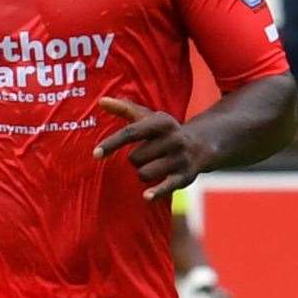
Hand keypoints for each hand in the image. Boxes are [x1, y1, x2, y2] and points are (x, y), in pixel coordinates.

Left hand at [93, 97, 210, 201]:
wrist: (201, 145)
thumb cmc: (163, 131)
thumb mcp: (148, 117)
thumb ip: (124, 109)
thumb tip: (102, 101)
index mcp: (162, 122)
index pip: (131, 132)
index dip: (112, 143)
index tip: (96, 154)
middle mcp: (174, 139)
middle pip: (135, 158)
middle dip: (135, 159)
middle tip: (147, 154)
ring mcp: (180, 159)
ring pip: (144, 173)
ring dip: (142, 173)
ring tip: (154, 166)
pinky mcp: (184, 177)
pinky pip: (166, 186)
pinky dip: (155, 192)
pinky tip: (146, 196)